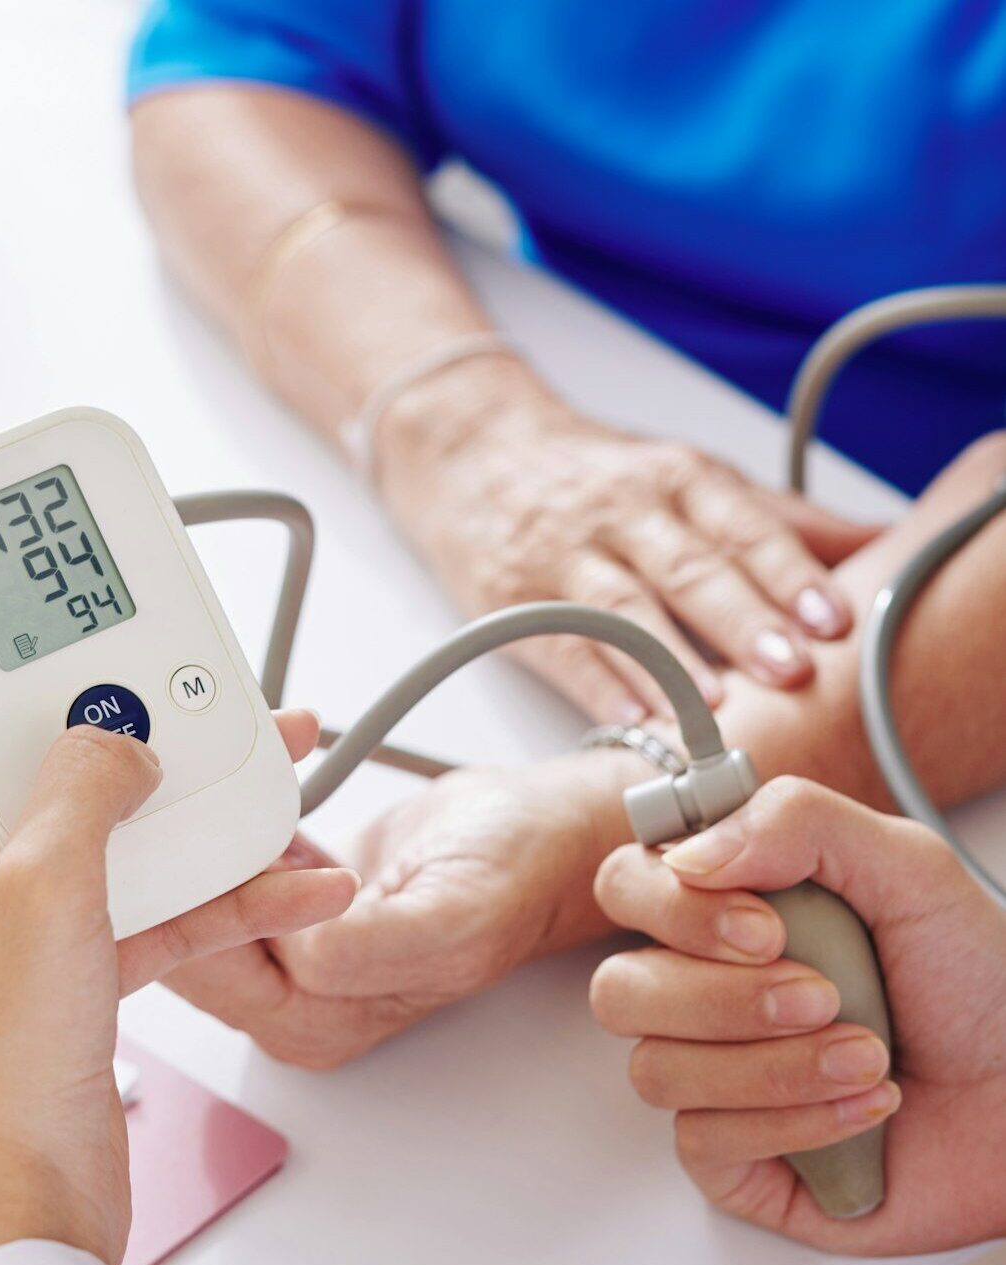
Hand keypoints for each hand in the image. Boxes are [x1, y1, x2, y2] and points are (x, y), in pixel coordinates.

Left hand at [0, 458, 357, 1264]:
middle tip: (142, 627)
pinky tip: (288, 874)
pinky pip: (139, 890)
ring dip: (179, 792)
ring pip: (93, 810)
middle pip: (5, 730)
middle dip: (92, 687)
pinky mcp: (62, 958)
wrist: (21, 1225)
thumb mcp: (40, 904)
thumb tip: (119, 734)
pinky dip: (208, 882)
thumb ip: (84, 795)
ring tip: (267, 750)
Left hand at [164, 750, 639, 1067]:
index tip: (178, 822)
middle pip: (189, 924)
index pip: (204, 965)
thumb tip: (290, 948)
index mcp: (313, 1018)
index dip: (185, 893)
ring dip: (210, 815)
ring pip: (207, 882)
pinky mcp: (295, 892)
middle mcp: (291, 991)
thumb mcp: (450, 920)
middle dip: (185, 845)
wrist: (546, 832)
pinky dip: (240, 803)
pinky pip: (239, 851)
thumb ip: (364, 948)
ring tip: (226, 752)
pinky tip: (259, 761)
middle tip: (183, 770)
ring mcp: (289, 940)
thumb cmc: (516, 877)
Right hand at [379, 362, 877, 721]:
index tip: (831, 618)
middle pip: (690, 568)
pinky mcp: (513, 600)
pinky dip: (596, 685)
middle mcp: (624, 513)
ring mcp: (564, 558)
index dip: (789, 573)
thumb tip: (881, 543)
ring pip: (623, 609)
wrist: (475, 452)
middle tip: (790, 669)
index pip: (742, 526)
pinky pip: (559, 645)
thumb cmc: (598, 477)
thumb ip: (777, 518)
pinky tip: (629, 721)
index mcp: (677, 480)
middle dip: (742, 620)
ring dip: (669, 660)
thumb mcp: (687, 476)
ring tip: (711, 707)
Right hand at [589, 776, 1005, 1253]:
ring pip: (655, 1069)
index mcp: (726, 908)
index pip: (626, 886)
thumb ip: (798, 823)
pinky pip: (700, 1141)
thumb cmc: (977, 981)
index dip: (668, 907)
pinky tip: (861, 1112)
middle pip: (620, 989)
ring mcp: (713, 1074)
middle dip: (721, 999)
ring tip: (866, 1055)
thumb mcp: (907, 868)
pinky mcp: (734, 1155)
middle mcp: (705, 988)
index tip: (763, 926)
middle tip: (821, 995)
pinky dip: (790, 1122)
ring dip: (771, 1067)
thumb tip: (692, 854)